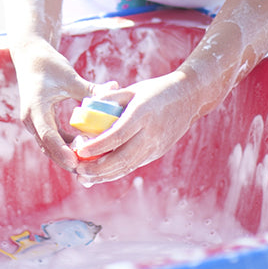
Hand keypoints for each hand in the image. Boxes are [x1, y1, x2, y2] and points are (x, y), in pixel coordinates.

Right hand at [14, 43, 101, 172]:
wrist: (29, 57)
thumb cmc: (49, 64)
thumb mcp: (70, 77)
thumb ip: (90, 89)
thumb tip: (115, 89)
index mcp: (36, 108)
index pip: (48, 135)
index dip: (62, 150)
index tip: (76, 161)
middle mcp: (31, 119)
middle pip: (48, 147)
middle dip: (66, 161)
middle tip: (88, 172)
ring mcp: (33, 122)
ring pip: (49, 147)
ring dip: (66, 156)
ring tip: (89, 167)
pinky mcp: (38, 122)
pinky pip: (52, 140)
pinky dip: (65, 147)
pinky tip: (84, 151)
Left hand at [72, 70, 205, 183]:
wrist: (189, 97)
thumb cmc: (156, 90)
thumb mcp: (133, 90)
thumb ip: (110, 98)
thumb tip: (86, 108)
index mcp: (142, 114)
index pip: (118, 135)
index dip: (98, 145)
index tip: (80, 150)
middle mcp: (151, 133)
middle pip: (123, 157)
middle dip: (98, 168)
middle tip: (78, 171)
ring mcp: (156, 146)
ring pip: (128, 166)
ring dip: (105, 175)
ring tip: (85, 178)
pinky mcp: (157, 152)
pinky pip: (134, 164)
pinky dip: (116, 171)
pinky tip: (101, 174)